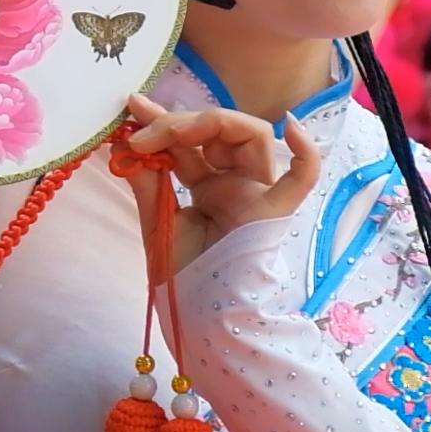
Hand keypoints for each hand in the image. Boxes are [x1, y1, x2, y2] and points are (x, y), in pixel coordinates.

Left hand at [117, 94, 321, 277]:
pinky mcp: (272, 213)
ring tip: (175, 131)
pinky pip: (302, 181)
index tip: (132, 109)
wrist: (198, 322)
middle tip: (142, 132)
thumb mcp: (156, 219)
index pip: (190, 141)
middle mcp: (236, 185)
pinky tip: (292, 128)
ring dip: (210, 122)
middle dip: (178, 121)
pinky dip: (306, 153)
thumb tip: (124, 140)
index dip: (162, 121)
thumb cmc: (181, 277)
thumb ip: (146, 180)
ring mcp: (257, 195)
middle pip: (218, 131)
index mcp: (209, 187)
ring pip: (252, 137)